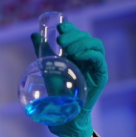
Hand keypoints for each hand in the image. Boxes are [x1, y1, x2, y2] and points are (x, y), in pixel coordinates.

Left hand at [31, 22, 107, 136]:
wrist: (63, 108)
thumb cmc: (57, 89)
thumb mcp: (48, 66)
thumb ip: (43, 50)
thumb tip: (34, 35)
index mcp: (77, 53)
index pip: (78, 34)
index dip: (71, 28)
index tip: (60, 27)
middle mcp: (88, 57)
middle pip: (86, 37)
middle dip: (74, 35)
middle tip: (61, 40)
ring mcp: (96, 65)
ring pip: (95, 45)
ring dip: (81, 43)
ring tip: (67, 48)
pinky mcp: (101, 75)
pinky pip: (99, 59)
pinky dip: (89, 54)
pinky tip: (77, 56)